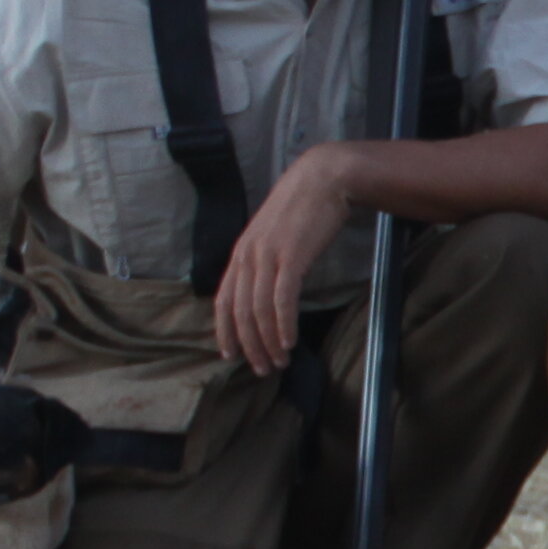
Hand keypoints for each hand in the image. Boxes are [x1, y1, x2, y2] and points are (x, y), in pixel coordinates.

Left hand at [215, 151, 353, 373]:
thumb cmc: (303, 207)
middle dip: (249, 345)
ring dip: (268, 341)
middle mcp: (248, 256)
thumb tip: (267, 290)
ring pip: (260, 310)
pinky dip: (283, 324)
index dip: (225, 330)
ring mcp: (268, 256)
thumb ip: (265, 259)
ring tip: (279, 361)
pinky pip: (282, 299)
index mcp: (241, 252)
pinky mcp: (291, 257)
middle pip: (241, 311)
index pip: (224, 299)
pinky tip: (289, 341)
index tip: (231, 355)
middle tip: (262, 369)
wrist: (323, 179)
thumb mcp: (274, 235)